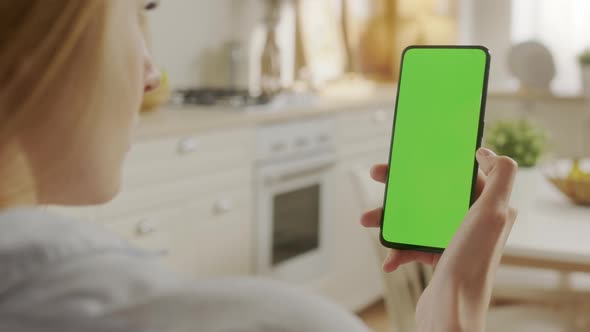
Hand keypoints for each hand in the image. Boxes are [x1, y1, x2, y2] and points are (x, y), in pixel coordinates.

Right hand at [361, 148, 517, 331]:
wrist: (452, 307)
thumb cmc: (473, 261)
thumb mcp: (494, 212)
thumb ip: (500, 175)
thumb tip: (486, 152)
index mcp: (488, 206)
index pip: (460, 174)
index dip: (436, 161)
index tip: (410, 156)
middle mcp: (472, 221)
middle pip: (432, 192)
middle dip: (401, 187)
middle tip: (378, 174)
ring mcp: (453, 239)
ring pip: (416, 217)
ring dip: (390, 218)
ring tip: (367, 219)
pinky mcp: (437, 257)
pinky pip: (412, 245)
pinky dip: (397, 250)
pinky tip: (389, 259)